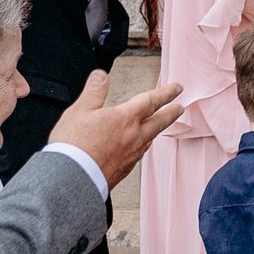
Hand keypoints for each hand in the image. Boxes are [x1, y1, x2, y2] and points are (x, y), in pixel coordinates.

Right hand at [50, 70, 187, 188]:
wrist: (73, 177)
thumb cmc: (74, 145)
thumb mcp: (79, 110)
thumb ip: (93, 91)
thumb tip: (100, 75)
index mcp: (125, 118)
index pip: (151, 101)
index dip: (166, 93)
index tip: (177, 88)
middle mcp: (133, 136)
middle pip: (159, 121)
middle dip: (171, 112)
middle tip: (180, 108)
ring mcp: (131, 155)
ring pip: (150, 139)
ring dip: (158, 130)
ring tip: (160, 126)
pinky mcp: (124, 169)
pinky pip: (139, 155)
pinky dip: (143, 147)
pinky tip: (139, 148)